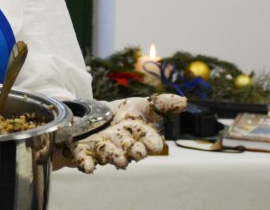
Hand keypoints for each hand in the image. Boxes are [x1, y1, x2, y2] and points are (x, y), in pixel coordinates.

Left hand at [69, 93, 186, 173]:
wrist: (96, 115)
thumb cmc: (124, 114)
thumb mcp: (141, 105)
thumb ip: (161, 104)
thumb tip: (184, 101)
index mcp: (138, 135)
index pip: (148, 139)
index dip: (151, 142)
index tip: (155, 144)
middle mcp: (123, 145)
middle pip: (130, 149)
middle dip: (134, 151)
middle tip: (138, 152)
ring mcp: (104, 148)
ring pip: (110, 154)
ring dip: (115, 157)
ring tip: (120, 159)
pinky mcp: (85, 149)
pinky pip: (85, 158)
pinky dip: (86, 163)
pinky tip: (89, 167)